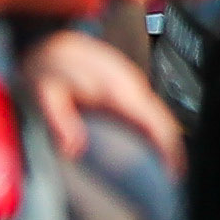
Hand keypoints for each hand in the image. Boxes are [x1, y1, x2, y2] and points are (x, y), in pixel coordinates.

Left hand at [20, 24, 183, 175]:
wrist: (52, 39)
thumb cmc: (49, 64)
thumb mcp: (46, 91)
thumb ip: (60, 120)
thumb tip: (74, 148)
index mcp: (117, 88)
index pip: (156, 120)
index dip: (169, 148)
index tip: (173, 172)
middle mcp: (132, 86)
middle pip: (165, 121)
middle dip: (173, 151)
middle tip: (172, 179)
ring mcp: (132, 85)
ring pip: (159, 116)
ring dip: (165, 141)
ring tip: (165, 170)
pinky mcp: (127, 88)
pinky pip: (148, 113)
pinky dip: (155, 132)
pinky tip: (150, 149)